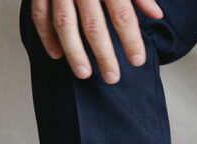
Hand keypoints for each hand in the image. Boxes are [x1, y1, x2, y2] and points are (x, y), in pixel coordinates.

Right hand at [31, 0, 163, 83]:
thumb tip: (156, 15)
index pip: (121, 13)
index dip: (131, 39)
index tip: (138, 60)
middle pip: (94, 25)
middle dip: (104, 54)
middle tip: (112, 78)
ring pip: (64, 24)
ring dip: (74, 52)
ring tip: (84, 74)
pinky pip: (40, 15)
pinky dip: (46, 37)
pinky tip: (57, 55)